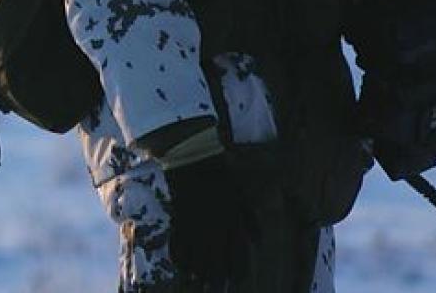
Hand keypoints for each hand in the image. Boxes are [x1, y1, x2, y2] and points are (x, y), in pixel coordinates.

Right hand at [165, 152, 257, 284]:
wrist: (193, 156)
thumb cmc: (221, 173)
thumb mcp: (241, 195)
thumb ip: (249, 221)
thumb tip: (257, 242)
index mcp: (233, 221)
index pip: (236, 255)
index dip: (235, 271)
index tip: (234, 281)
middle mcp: (215, 227)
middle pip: (216, 261)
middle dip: (216, 278)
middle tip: (215, 288)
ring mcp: (195, 224)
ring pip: (197, 256)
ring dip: (199, 272)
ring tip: (199, 282)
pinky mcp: (179, 218)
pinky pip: (178, 243)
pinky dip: (180, 257)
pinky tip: (182, 267)